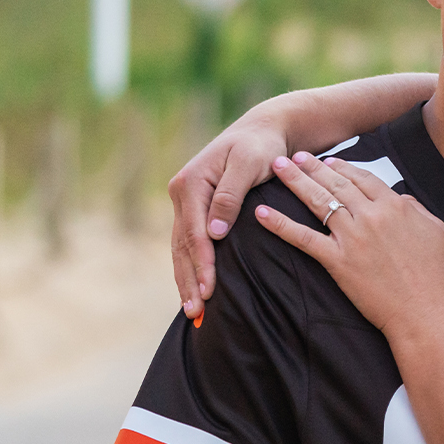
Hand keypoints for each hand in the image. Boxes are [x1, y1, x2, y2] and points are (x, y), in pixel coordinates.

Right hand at [168, 114, 288, 317]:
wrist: (262, 131)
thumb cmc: (261, 147)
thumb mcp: (249, 164)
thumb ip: (231, 196)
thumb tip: (214, 233)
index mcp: (191, 183)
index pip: (195, 233)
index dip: (202, 264)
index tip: (209, 291)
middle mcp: (182, 192)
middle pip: (182, 245)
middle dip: (188, 280)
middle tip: (196, 312)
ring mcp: (186, 201)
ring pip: (181, 247)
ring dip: (186, 279)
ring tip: (192, 310)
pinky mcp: (195, 208)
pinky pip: (188, 242)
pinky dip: (190, 266)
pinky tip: (194, 287)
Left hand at [254, 153, 443, 336]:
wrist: (425, 311)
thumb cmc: (436, 275)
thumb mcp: (436, 230)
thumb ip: (416, 208)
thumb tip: (400, 197)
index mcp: (395, 206)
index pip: (364, 178)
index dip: (344, 167)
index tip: (330, 161)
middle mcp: (371, 216)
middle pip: (337, 183)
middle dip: (313, 167)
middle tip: (296, 155)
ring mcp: (351, 238)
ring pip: (318, 201)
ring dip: (295, 181)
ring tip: (279, 167)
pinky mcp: (337, 261)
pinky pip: (303, 239)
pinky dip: (280, 225)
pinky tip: (261, 213)